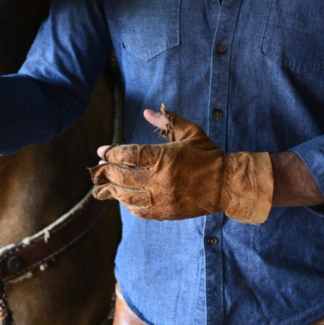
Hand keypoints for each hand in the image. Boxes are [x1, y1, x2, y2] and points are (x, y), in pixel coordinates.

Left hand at [90, 105, 272, 223]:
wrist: (226, 185)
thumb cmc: (208, 155)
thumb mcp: (191, 132)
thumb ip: (168, 121)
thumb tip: (146, 112)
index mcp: (165, 157)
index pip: (130, 155)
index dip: (112, 153)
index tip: (101, 151)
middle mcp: (160, 179)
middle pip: (124, 177)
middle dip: (107, 172)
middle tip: (97, 169)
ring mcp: (162, 198)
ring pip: (128, 197)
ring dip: (112, 191)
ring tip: (100, 187)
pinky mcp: (166, 212)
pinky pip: (140, 211)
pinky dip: (128, 205)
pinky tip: (122, 199)